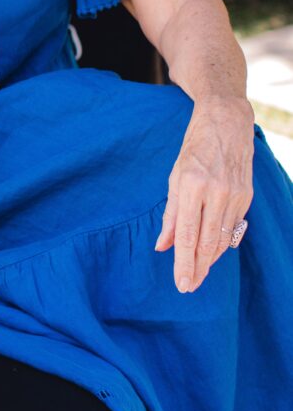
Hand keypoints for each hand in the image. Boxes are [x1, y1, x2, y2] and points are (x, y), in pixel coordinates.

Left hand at [154, 96, 253, 292]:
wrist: (226, 123)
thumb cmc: (194, 148)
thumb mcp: (174, 177)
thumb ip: (170, 214)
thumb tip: (162, 246)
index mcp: (192, 186)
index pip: (187, 234)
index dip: (184, 262)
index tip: (181, 283)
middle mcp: (216, 192)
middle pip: (207, 242)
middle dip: (197, 269)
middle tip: (188, 287)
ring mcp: (235, 195)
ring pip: (222, 239)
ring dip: (209, 260)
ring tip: (197, 275)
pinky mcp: (246, 196)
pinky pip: (233, 228)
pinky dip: (221, 243)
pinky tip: (211, 254)